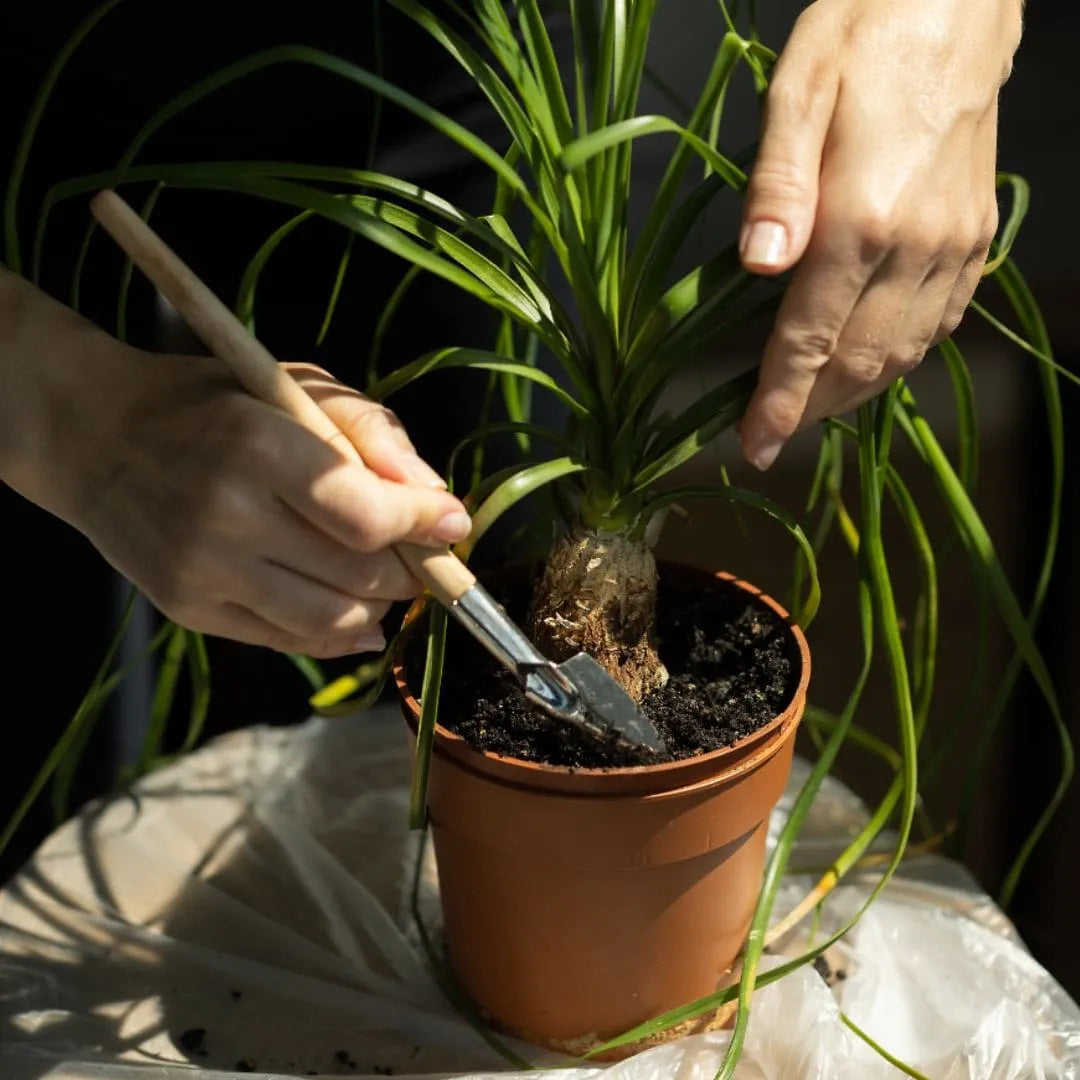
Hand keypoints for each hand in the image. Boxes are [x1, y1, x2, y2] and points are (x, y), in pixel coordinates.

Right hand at [59, 346, 468, 657]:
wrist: (97, 436)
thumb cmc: (216, 404)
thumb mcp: (296, 386)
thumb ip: (372, 434)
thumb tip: (437, 504)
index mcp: (257, 447)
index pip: (367, 517)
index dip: (424, 527)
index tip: (452, 521)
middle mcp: (226, 517)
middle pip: (359, 576)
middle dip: (412, 570)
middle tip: (422, 551)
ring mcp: (202, 571)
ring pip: (333, 620)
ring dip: (380, 605)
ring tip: (385, 577)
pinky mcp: (188, 609)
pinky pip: (289, 641)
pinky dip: (340, 634)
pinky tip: (357, 614)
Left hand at [736, 0, 1021, 468]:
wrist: (956, 1)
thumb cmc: (863, 34)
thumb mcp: (798, 90)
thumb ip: (776, 187)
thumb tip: (758, 265)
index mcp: (861, 218)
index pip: (809, 338)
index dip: (779, 401)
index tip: (755, 446)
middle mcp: (916, 245)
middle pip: (857, 361)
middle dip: (811, 408)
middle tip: (772, 432)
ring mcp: (954, 244)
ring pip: (903, 353)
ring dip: (853, 393)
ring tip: (810, 408)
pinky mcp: (976, 237)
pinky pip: (939, 323)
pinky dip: (899, 359)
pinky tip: (869, 363)